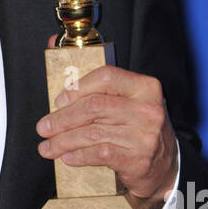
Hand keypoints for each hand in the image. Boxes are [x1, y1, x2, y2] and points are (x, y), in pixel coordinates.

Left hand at [35, 43, 177, 208]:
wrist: (164, 166)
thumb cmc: (137, 128)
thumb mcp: (126, 102)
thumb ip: (94, 80)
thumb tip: (52, 41)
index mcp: (145, 87)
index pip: (107, 77)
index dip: (78, 87)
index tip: (58, 101)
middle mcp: (148, 109)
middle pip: (94, 107)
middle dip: (62, 119)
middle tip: (44, 128)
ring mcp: (145, 135)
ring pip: (92, 132)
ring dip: (63, 141)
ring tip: (48, 147)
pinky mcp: (138, 159)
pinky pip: (99, 153)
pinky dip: (78, 155)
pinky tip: (67, 157)